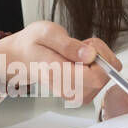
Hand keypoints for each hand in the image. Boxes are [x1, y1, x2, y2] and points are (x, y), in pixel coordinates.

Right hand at [0, 21, 120, 104]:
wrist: (21, 57)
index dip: (100, 57)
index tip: (87, 45)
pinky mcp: (82, 94)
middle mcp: (70, 91)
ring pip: (106, 78)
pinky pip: (102, 80)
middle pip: (106, 78)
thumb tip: (90, 55)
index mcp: (61, 77)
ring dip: (98, 61)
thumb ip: (68, 44)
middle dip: (100, 56)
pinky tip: (79, 61)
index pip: (98, 77)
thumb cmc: (32, 44)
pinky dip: (96, 67)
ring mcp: (77, 95)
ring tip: (76, 53)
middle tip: (80, 46)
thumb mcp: (45, 32)